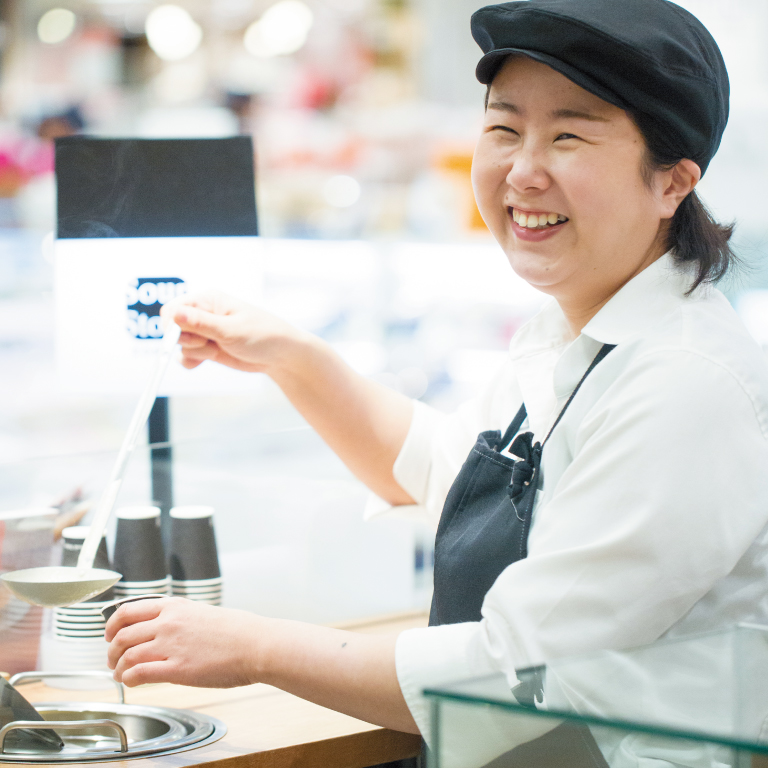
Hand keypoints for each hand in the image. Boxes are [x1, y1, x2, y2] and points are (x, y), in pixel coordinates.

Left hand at [105, 597, 260, 687]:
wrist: (255, 644)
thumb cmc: (237, 631)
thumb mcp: (202, 612)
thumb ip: (179, 618)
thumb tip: (163, 629)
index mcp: (174, 606)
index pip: (128, 611)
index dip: (111, 625)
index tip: (109, 634)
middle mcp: (168, 622)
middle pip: (122, 634)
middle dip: (111, 650)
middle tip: (112, 659)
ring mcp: (171, 645)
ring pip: (126, 655)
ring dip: (117, 667)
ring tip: (120, 674)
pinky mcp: (177, 669)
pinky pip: (139, 673)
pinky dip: (128, 679)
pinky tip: (131, 682)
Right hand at [160, 291, 309, 374]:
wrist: (281, 356)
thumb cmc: (263, 336)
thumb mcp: (231, 330)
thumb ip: (201, 323)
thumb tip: (173, 314)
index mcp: (208, 300)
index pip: (172, 309)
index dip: (172, 326)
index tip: (184, 339)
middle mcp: (203, 314)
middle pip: (173, 328)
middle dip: (187, 341)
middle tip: (210, 344)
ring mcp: (205, 332)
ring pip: (180, 345)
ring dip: (195, 352)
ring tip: (217, 350)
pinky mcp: (207, 348)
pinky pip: (187, 356)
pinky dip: (193, 361)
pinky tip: (210, 359)